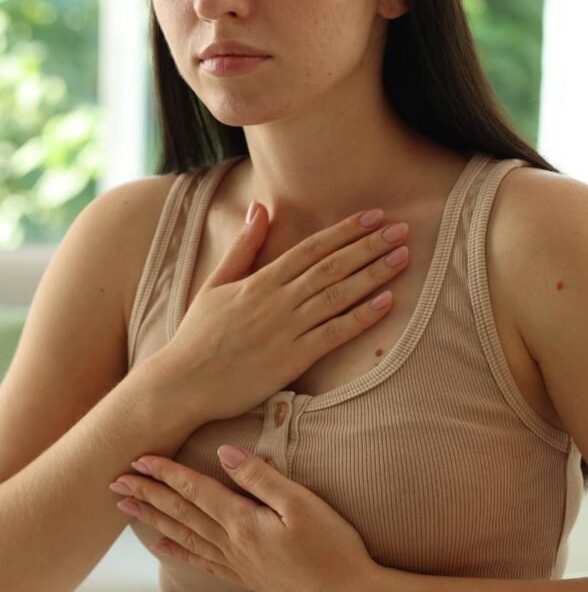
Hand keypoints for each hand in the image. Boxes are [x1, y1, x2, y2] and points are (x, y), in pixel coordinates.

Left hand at [110, 446, 378, 591]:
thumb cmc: (332, 544)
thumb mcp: (301, 502)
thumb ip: (260, 477)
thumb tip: (224, 452)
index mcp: (243, 521)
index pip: (195, 490)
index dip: (166, 473)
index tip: (138, 458)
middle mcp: (232, 543)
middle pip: (181, 513)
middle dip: (147, 495)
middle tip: (115, 481)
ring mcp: (238, 563)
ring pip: (185, 535)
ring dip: (153, 519)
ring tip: (127, 508)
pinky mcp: (247, 576)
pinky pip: (202, 561)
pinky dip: (178, 551)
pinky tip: (162, 545)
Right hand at [157, 202, 409, 424]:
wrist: (180, 383)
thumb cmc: (198, 335)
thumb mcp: (216, 283)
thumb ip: (243, 247)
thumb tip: (258, 208)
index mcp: (260, 280)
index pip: (311, 248)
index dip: (345, 230)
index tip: (375, 216)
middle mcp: (276, 300)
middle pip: (331, 266)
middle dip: (369, 246)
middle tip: (402, 229)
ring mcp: (286, 329)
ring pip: (337, 295)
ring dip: (373, 274)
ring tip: (402, 257)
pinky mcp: (291, 360)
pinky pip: (334, 334)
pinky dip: (361, 317)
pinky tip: (386, 302)